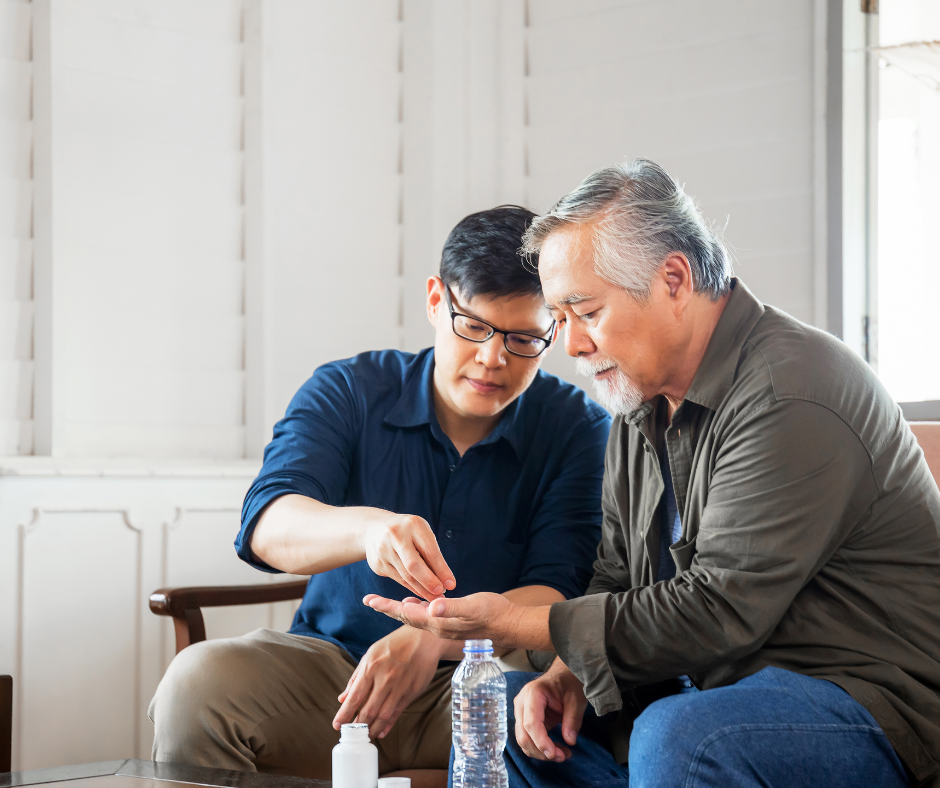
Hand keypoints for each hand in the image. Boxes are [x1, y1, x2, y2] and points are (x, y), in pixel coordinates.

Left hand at [332, 626, 443, 738]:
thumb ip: (356, 677)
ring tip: (365, 735)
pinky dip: (388, 725)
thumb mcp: (371, 654)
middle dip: (358, 726)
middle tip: (352, 735)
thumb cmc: (395, 644)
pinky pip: (398, 712)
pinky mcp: (412, 692)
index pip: (355, 696)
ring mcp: (400, 686)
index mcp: (371, 666)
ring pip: (383, 715)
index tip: (336, 725)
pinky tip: (381, 731)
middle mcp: (385, 678)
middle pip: (368, 710)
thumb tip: (343, 698)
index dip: (344, 714)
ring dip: (373, 729)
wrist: (424, 638)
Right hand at [360, 512, 455, 599]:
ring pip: (405, 575)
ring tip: (434, 597)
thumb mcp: (421, 533)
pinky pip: (398, 579)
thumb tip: (446, 581)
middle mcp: (396, 535)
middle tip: (441, 594)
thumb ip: (432, 554)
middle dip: (429, 582)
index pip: (430, 551)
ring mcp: (384, 550)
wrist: (374, 529)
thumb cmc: (407, 532)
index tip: (451, 585)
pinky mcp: (377, 563)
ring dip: (421, 589)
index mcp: (413, 524)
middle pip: (414, 565)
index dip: (441, 570)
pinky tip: (421, 592)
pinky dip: (411, 588)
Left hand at [363, 592, 521, 646]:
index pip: (406, 614)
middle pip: (407, 617)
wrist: (511, 625)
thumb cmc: (494, 613)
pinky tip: (418, 602)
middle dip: (388, 609)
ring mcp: (446, 626)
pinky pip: (429, 616)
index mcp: (439, 623)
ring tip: (388, 603)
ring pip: (417, 618)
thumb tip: (432, 607)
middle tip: (370, 600)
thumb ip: (452, 608)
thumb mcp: (473, 607)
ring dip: (401, 609)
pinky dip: (418, 608)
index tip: (369, 600)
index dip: (387, 607)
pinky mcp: (454, 622)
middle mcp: (439, 627)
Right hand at [514, 659, 586, 762]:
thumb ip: (573, 719)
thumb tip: (570, 741)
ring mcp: (521, 712)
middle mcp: (521, 703)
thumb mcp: (576, 698)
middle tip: (562, 757)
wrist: (562, 674)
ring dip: (541, 753)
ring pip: (523, 741)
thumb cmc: (568, 683)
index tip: (555, 754)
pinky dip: (540, 749)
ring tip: (563, 754)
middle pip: (523, 735)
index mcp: (532, 694)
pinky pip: (528, 739)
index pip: (531, 724)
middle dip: (541, 751)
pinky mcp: (525, 719)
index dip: (541, 742)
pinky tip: (556, 750)